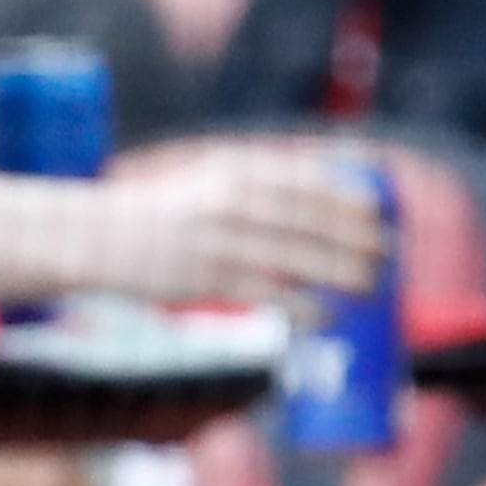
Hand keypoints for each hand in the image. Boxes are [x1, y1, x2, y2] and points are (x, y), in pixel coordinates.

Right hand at [94, 144, 385, 312]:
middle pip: (315, 220)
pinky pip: (270, 293)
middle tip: (389, 256)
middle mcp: (233, 199)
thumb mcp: (210, 181)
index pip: (313, 182)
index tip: (383, 216)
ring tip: (371, 287)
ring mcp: (220, 238)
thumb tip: (324, 197)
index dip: (354, 201)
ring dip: (344, 274)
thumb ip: (261, 186)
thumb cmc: (162, 214)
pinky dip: (305, 307)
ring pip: (300, 258)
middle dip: (359, 239)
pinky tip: (326, 317)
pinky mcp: (205, 277)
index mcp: (237, 169)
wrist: (95, 235)